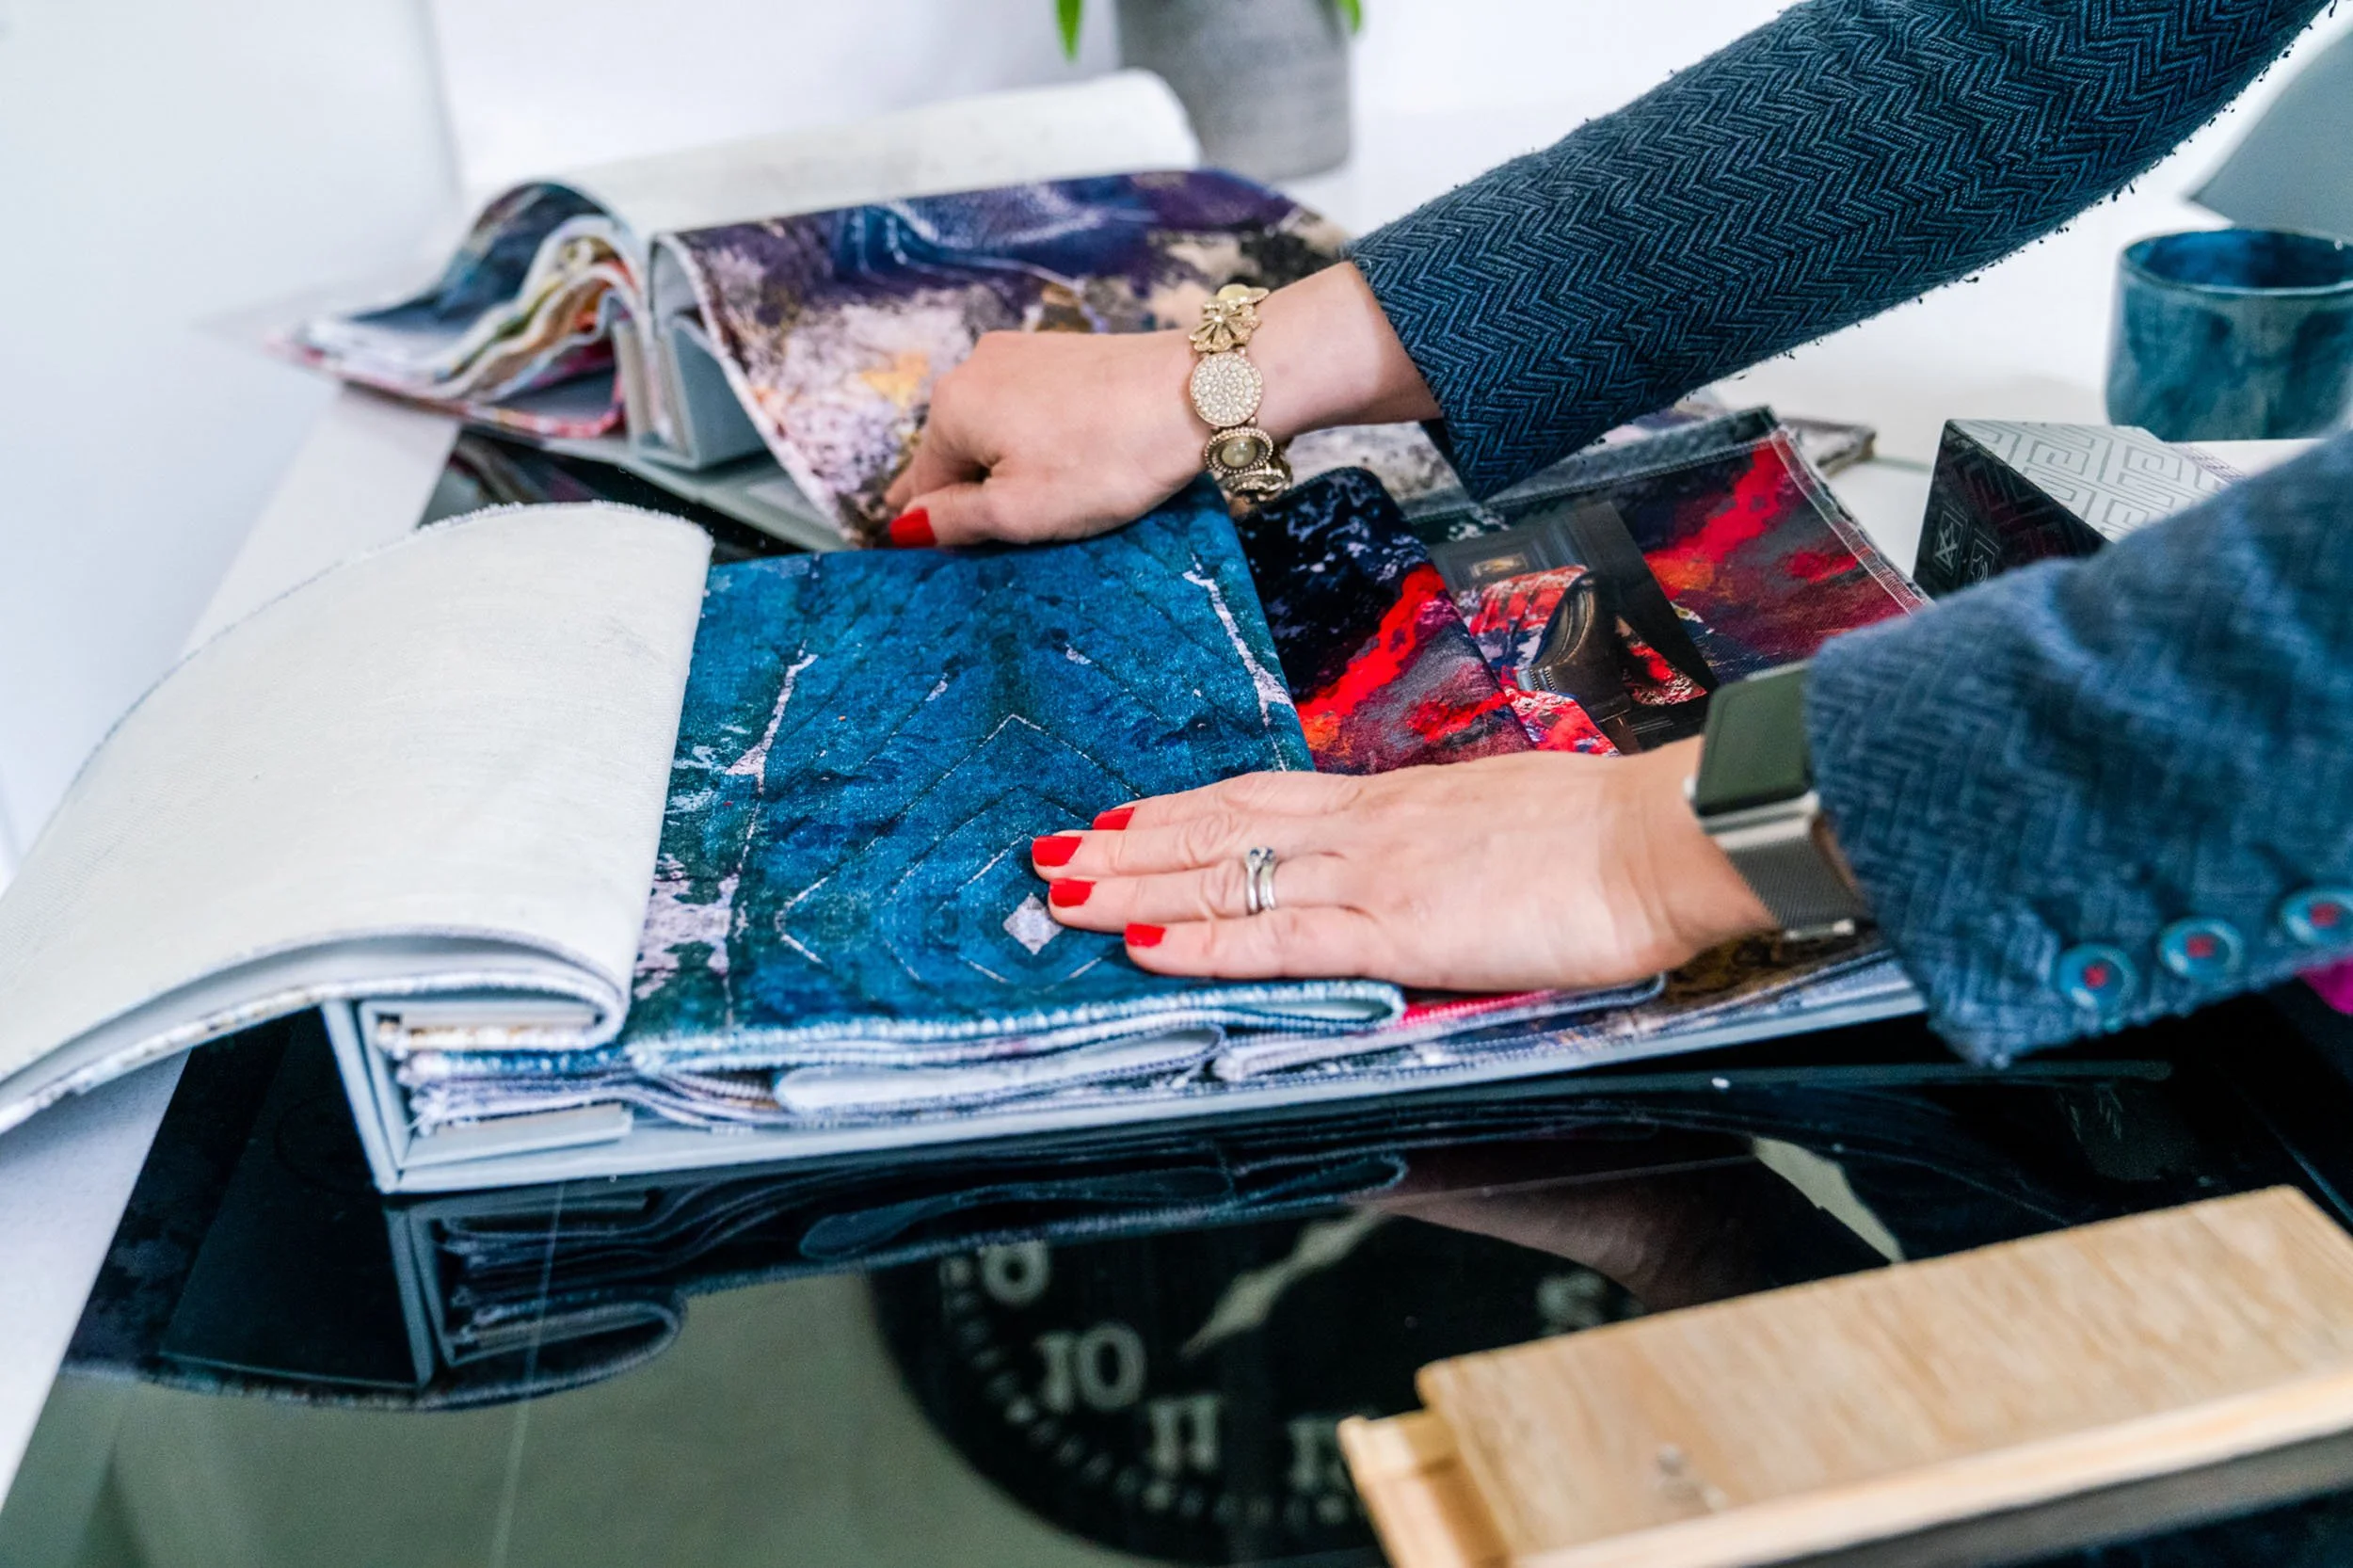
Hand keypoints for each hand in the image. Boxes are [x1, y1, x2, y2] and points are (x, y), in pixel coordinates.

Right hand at [882, 263, 1440, 546]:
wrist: (1202, 393)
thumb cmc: (1109, 458)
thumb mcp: (1021, 511)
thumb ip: (955, 520)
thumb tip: (904, 526)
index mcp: (950, 407)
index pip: (920, 485)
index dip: (942, 528)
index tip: (967, 555)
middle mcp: (974, 367)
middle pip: (958, 453)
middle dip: (981, 493)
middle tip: (1024, 534)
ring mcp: (1021, 352)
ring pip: (997, 430)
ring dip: (1014, 467)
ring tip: (1061, 498)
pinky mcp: (1064, 351)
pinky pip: (1032, 409)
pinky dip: (1044, 439)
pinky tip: (1080, 462)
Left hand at [1027, 739, 1774, 992]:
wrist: (1662, 835)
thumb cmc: (1610, 834)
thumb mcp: (1509, 824)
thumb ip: (1451, 844)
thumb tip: (1430, 861)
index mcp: (1395, 803)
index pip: (1264, 799)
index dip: (1187, 810)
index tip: (1129, 815)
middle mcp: (1365, 827)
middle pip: (1221, 828)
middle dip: (1133, 844)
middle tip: (1056, 850)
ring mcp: (1372, 875)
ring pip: (1227, 878)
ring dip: (1138, 888)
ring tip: (1064, 892)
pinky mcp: (1395, 931)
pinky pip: (1275, 939)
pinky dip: (1202, 944)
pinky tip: (1146, 945)